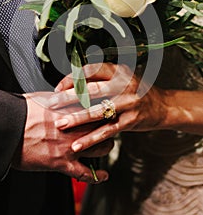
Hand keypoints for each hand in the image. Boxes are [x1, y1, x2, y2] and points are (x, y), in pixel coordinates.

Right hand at [12, 91, 112, 183]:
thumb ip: (61, 98)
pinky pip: (85, 173)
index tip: (107, 110)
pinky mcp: (62, 163)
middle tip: (108, 126)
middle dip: (108, 127)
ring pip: (101, 148)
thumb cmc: (22, 111)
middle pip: (104, 127)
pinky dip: (97, 175)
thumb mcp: (45, 97)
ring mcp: (70, 146)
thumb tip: (67, 95)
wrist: (7, 127)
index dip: (105, 110)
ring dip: (105, 147)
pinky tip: (103, 175)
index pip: (99, 108)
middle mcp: (75, 128)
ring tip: (105, 145)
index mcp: (72, 109)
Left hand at [51, 63, 169, 151]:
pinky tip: (78, 145)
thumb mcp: (121, 78)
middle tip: (52, 104)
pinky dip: (91, 139)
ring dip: (77, 119)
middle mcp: (124, 84)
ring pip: (98, 111)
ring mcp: (129, 102)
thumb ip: (100, 80)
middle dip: (69, 98)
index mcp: (118, 71)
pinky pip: (107, 131)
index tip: (57, 88)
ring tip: (60, 124)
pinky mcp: (131, 120)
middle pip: (92, 90)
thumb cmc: (136, 91)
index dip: (71, 79)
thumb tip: (71, 83)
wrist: (163, 106)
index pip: (90, 70)